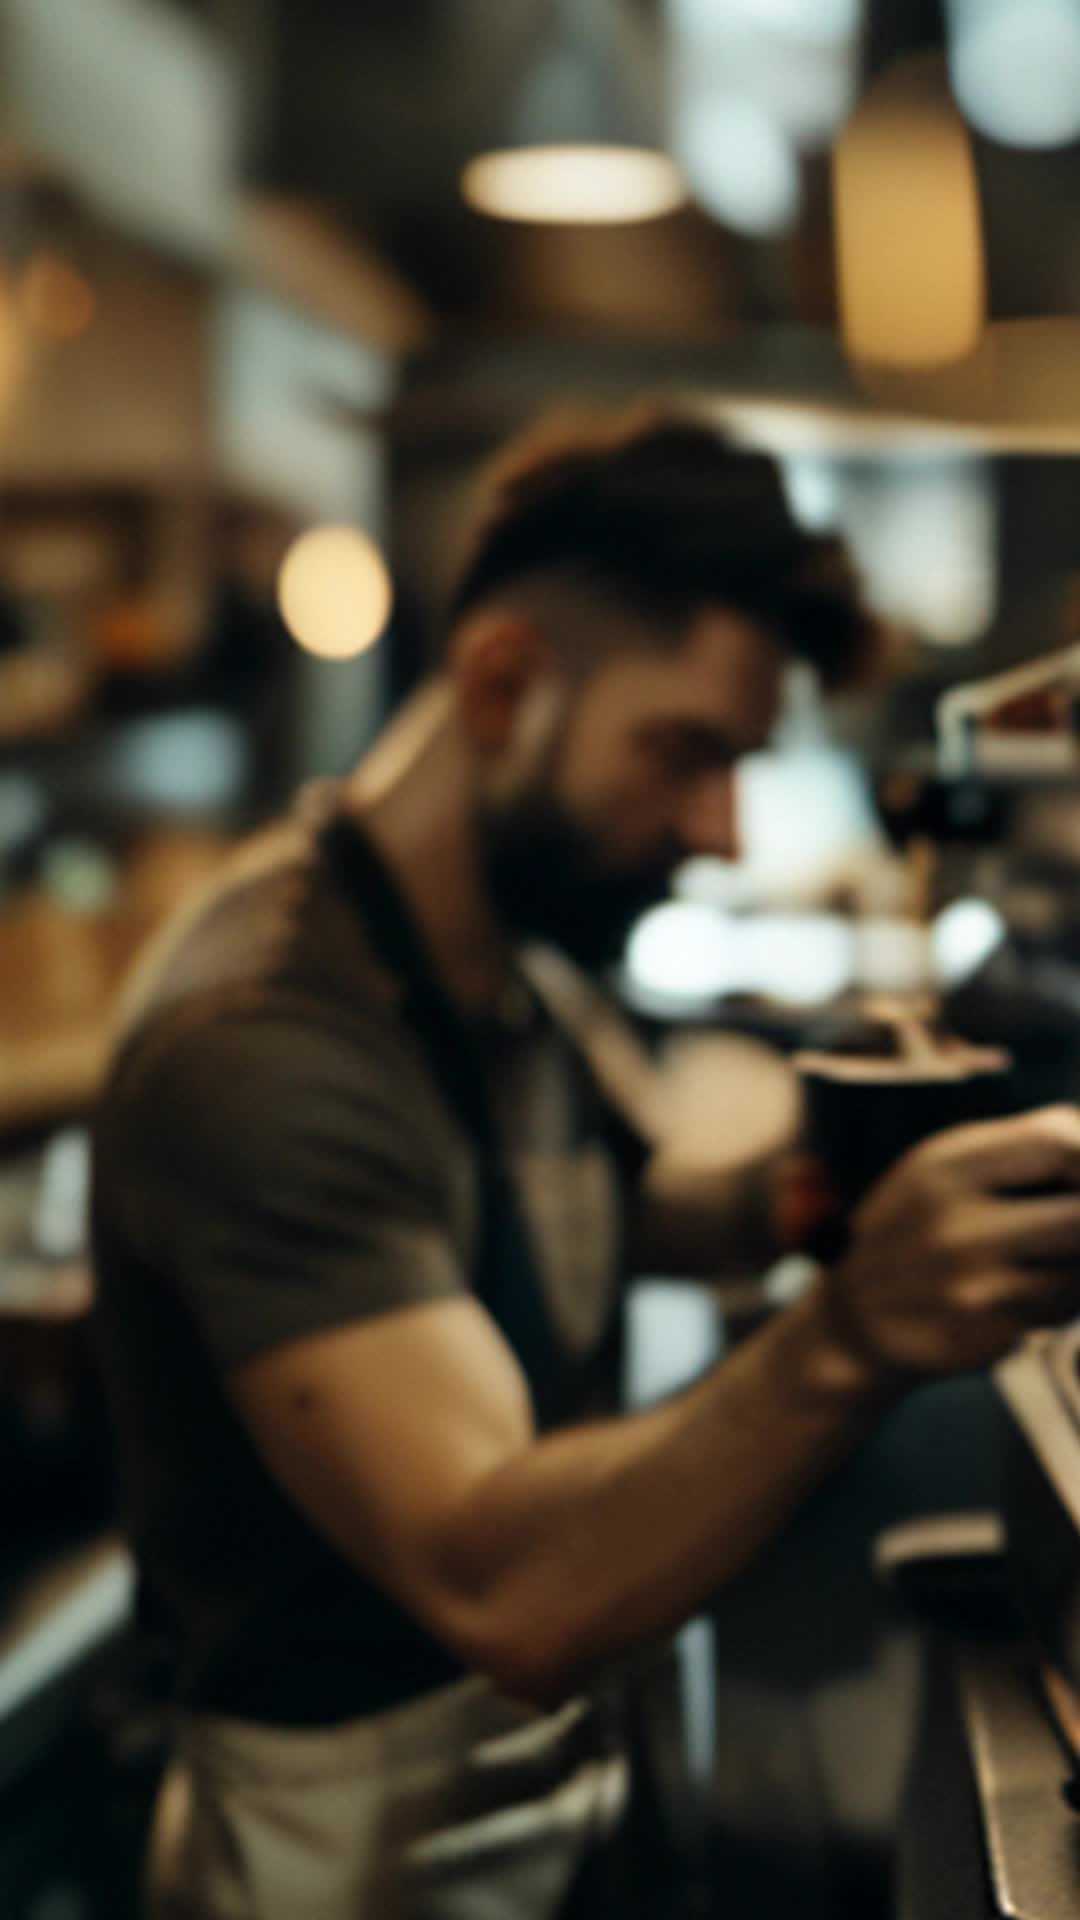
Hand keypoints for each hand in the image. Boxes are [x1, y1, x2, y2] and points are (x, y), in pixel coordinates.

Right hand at [825, 1104, 1079, 1378]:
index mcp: (946, 1168)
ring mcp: (969, 1289)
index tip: (1076, 1179)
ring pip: (1077, 1275)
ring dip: (1071, 1271)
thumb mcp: (946, 1165)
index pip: (1060, 1146)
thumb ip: (1025, 1143)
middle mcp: (955, 1226)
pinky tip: (1012, 1300)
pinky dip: (1051, 1308)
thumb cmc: (919, 1226)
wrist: (854, 1316)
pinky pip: (1054, 1317)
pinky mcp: (982, 1340)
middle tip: (1060, 1230)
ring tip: (1032, 1265)